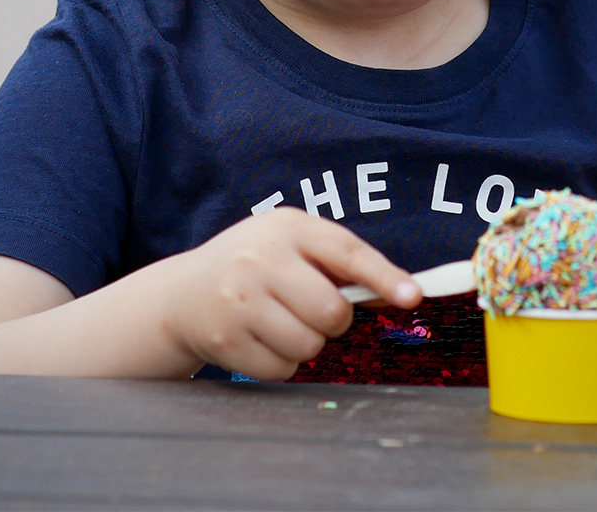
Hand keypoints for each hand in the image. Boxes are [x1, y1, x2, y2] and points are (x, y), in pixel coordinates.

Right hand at [161, 209, 419, 380]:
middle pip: (332, 311)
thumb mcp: (293, 246)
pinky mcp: (225, 339)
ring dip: (308, 343)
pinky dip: (282, 362)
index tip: (412, 296)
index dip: (383, 275)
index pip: (345, 251)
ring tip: (282, 321)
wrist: (184, 292)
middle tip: (315, 310)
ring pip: (310, 345)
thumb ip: (341, 264)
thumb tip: (400, 293)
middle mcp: (261, 259)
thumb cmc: (256, 265)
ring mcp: (240, 300)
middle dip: (334, 320)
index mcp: (287, 227)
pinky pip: (283, 369)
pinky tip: (262, 339)